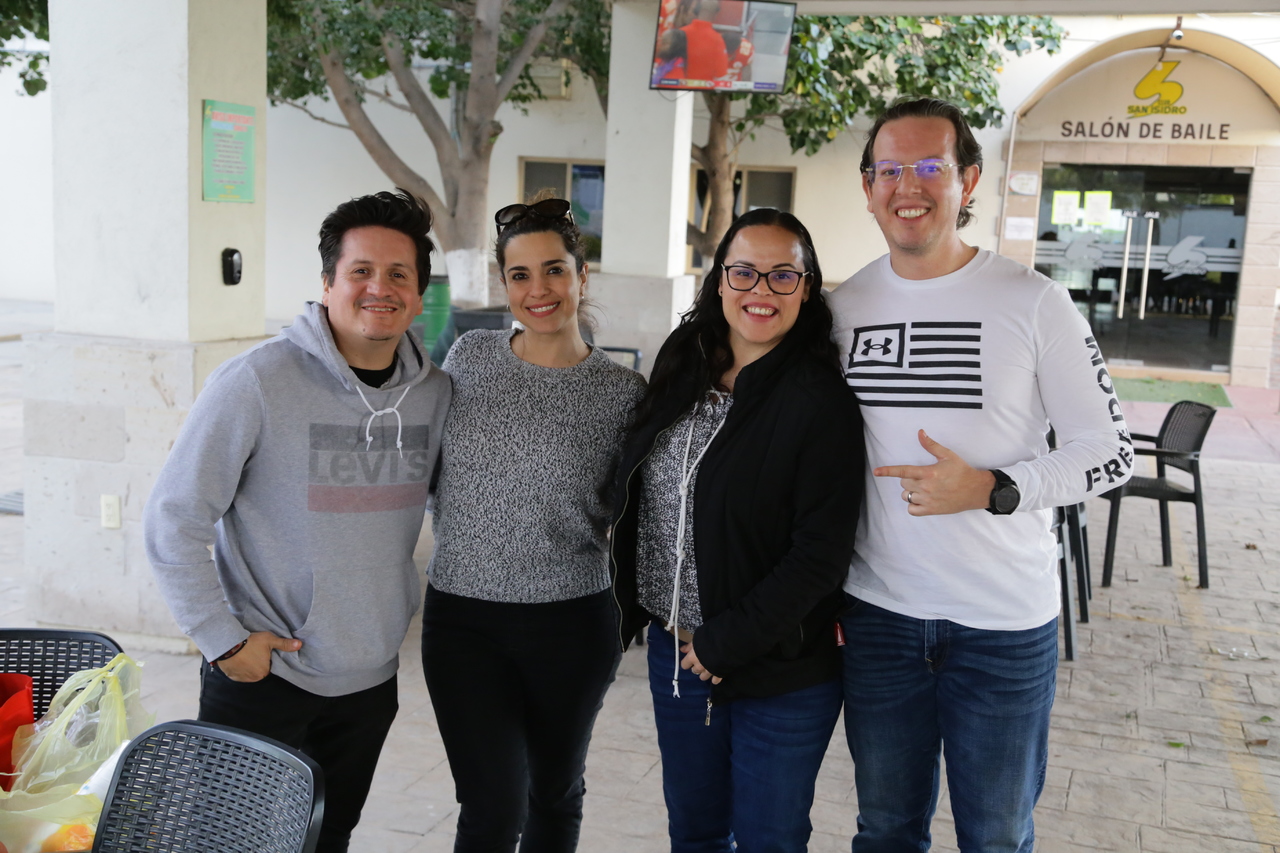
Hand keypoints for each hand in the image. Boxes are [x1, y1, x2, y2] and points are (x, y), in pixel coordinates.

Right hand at [216, 632, 301, 682]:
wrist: (227, 644)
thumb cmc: (250, 642)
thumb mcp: (269, 640)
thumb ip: (284, 644)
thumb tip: (300, 645)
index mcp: (264, 672)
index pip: (268, 667)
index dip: (266, 660)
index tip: (262, 653)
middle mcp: (254, 678)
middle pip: (259, 671)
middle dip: (257, 664)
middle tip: (253, 653)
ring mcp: (242, 679)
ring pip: (248, 673)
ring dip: (248, 667)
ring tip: (245, 656)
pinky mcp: (232, 677)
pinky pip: (238, 674)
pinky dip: (239, 669)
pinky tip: (238, 660)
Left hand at [679, 642, 721, 683]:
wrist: (724, 644)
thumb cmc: (708, 639)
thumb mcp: (697, 639)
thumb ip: (689, 646)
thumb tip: (681, 650)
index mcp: (692, 658)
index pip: (684, 665)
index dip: (687, 662)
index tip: (689, 659)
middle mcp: (699, 667)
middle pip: (694, 671)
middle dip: (696, 667)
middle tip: (701, 661)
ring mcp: (708, 671)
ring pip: (703, 677)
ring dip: (704, 673)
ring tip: (708, 668)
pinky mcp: (718, 674)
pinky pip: (715, 680)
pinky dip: (715, 679)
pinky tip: (716, 675)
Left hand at [874, 429, 995, 516]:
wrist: (976, 490)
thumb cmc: (962, 471)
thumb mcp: (948, 455)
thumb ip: (931, 445)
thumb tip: (920, 432)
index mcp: (928, 473)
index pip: (903, 471)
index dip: (888, 471)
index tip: (876, 472)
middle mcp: (926, 487)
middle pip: (904, 483)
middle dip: (909, 480)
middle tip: (923, 477)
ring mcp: (928, 500)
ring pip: (906, 496)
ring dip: (910, 492)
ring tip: (924, 489)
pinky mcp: (931, 510)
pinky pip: (912, 510)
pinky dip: (913, 506)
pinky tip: (922, 500)